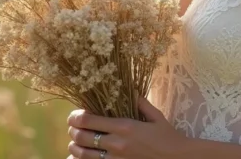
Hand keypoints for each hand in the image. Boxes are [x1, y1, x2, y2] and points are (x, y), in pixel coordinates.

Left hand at [67, 95, 187, 158]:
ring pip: (82, 155)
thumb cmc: (168, 137)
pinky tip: (83, 156)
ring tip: (75, 142)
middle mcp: (116, 144)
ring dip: (75, 147)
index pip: (88, 120)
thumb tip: (129, 89)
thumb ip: (140, 102)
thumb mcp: (156, 116)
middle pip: (81, 137)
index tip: (74, 115)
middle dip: (73, 131)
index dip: (75, 117)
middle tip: (73, 128)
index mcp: (124, 126)